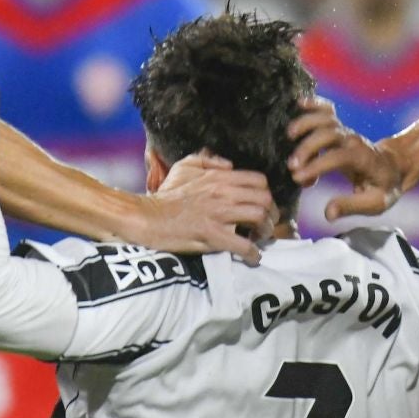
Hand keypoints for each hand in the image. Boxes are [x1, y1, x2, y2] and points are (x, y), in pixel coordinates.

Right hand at [129, 160, 274, 265]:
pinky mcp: (212, 235)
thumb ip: (207, 160)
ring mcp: (218, 214)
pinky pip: (244, 245)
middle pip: (265, 199)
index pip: (259, 181)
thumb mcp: (184, 167)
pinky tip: (252, 257)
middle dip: (271, 214)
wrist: (147, 217)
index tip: (263, 206)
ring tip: (260, 239)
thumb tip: (229, 164)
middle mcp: (223, 192)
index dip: (266, 194)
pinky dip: (253, 253)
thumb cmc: (165, 194)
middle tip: (266, 225)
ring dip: (265, 231)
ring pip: (259, 218)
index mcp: (219, 177)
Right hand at [287, 97, 404, 220]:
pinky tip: (300, 103)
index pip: (337, 157)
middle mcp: (353, 141)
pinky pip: (327, 111)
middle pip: (328, 135)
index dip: (316, 165)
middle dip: (307, 148)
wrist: (394, 168)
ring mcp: (346, 132)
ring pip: (326, 119)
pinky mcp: (340, 129)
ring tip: (289, 135)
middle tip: (291, 167)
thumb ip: (351, 206)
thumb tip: (327, 213)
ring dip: (306, 124)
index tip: (298, 178)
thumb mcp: (375, 203)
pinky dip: (314, 104)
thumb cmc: (384, 188)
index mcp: (363, 158)